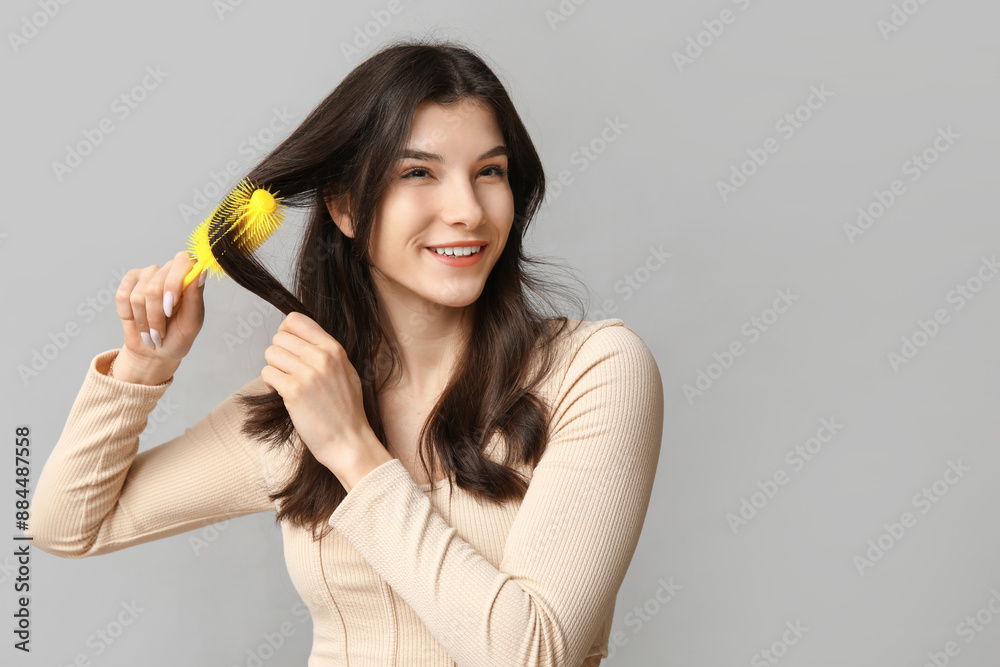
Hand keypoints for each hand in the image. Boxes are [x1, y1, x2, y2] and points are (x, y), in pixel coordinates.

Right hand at [114, 251, 206, 373]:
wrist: (155, 350)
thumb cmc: (178, 335)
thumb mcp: (192, 322)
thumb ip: (195, 297)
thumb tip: (200, 272)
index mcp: (189, 277)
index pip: (183, 260)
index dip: (174, 283)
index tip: (170, 306)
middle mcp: (168, 270)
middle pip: (154, 288)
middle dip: (156, 317)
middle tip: (161, 333)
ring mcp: (147, 274)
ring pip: (137, 296)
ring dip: (143, 321)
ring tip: (151, 330)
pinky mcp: (129, 281)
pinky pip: (122, 297)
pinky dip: (129, 316)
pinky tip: (137, 320)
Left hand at [260, 312, 386, 478]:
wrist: (349, 441)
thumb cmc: (346, 410)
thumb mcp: (346, 371)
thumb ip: (325, 352)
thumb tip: (298, 338)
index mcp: (334, 349)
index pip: (296, 320)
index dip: (285, 332)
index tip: (288, 348)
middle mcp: (321, 357)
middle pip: (279, 337)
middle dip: (279, 355)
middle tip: (289, 372)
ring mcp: (307, 374)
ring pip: (271, 354)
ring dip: (274, 370)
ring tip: (287, 384)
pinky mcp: (294, 392)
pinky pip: (268, 374)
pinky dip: (271, 385)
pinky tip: (284, 395)